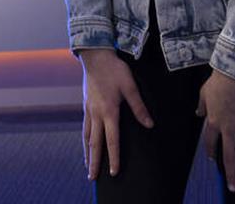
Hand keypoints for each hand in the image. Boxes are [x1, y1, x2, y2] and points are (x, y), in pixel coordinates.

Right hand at [78, 47, 153, 178]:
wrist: (95, 56)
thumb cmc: (115, 70)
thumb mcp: (131, 87)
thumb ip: (139, 107)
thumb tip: (149, 125)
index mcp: (109, 111)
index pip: (112, 140)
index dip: (113, 157)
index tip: (113, 172)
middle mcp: (96, 114)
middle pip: (95, 143)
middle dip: (94, 162)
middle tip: (92, 178)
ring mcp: (89, 110)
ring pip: (87, 136)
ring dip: (87, 153)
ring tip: (88, 166)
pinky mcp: (86, 105)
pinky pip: (84, 127)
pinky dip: (85, 139)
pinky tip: (87, 143)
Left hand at [196, 68, 234, 191]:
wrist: (232, 73)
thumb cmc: (217, 82)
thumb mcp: (204, 94)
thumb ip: (201, 106)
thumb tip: (197, 113)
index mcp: (214, 123)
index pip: (210, 142)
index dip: (211, 152)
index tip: (213, 160)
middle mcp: (228, 128)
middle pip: (229, 156)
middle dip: (230, 173)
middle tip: (232, 188)